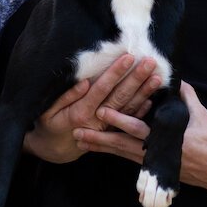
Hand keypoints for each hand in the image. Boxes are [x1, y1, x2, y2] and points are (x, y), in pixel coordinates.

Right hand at [25, 54, 160, 162]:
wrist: (57, 149)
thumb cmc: (51, 123)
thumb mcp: (48, 111)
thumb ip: (66, 97)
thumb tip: (84, 82)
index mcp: (81, 113)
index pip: (102, 89)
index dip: (115, 73)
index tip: (128, 57)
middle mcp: (97, 121)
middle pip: (120, 97)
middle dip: (136, 79)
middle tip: (150, 62)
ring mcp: (108, 128)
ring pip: (129, 108)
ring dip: (144, 92)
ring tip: (157, 76)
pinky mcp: (114, 132)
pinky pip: (130, 121)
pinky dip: (142, 110)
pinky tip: (154, 97)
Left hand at [76, 81, 206, 194]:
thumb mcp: (200, 115)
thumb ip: (186, 96)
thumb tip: (176, 78)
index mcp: (166, 138)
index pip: (138, 128)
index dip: (119, 120)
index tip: (102, 111)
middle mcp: (156, 152)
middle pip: (122, 145)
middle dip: (99, 138)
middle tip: (78, 131)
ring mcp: (153, 163)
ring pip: (122, 154)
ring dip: (101, 147)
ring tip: (81, 141)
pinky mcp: (154, 168)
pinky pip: (130, 159)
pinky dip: (114, 152)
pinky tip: (101, 149)